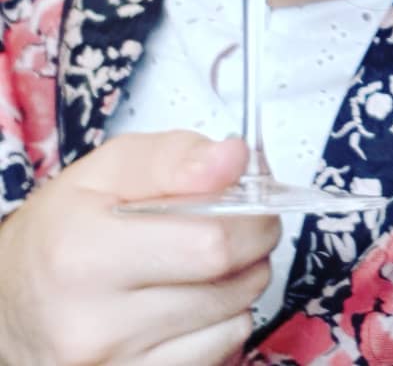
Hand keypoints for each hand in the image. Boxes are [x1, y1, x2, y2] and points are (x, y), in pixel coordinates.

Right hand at [0, 131, 279, 365]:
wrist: (8, 302)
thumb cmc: (61, 230)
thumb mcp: (107, 169)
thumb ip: (174, 157)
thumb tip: (234, 158)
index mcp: (84, 255)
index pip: (210, 244)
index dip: (251, 219)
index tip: (257, 204)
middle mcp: (92, 324)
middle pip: (226, 285)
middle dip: (254, 249)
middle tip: (249, 229)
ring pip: (229, 322)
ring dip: (242, 286)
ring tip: (218, 263)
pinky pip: (215, 355)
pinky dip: (223, 324)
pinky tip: (198, 301)